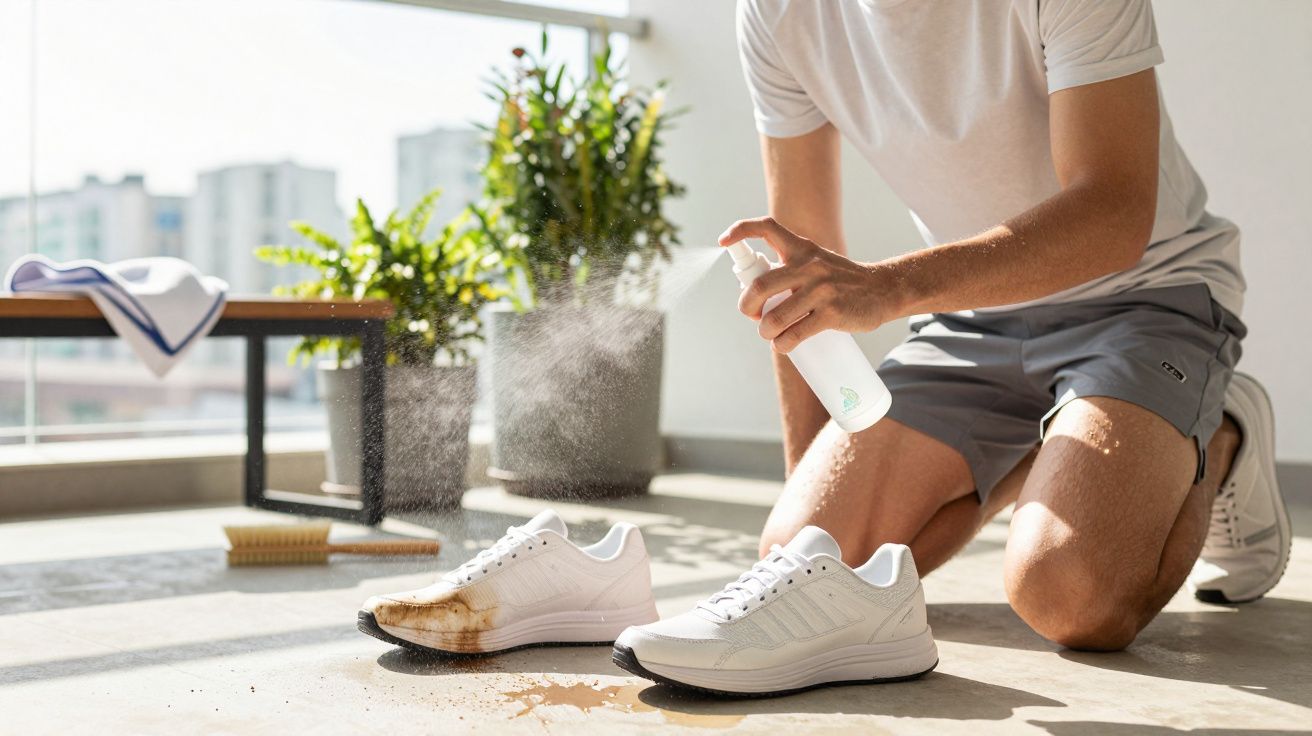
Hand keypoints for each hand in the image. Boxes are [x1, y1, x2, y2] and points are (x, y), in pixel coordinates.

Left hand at [719, 216, 895, 353]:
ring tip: (770, 335)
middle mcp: (808, 266)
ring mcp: (820, 289)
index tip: (723, 241)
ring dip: (765, 332)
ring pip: (775, 317)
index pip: (767, 228)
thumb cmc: (843, 281)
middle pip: (760, 285)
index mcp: (801, 249)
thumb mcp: (817, 263)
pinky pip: (795, 334)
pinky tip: (784, 346)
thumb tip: (756, 296)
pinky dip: (783, 345)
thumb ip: (790, 270)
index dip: (741, 230)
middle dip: (746, 305)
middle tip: (752, 315)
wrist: (883, 290)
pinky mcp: (831, 313)